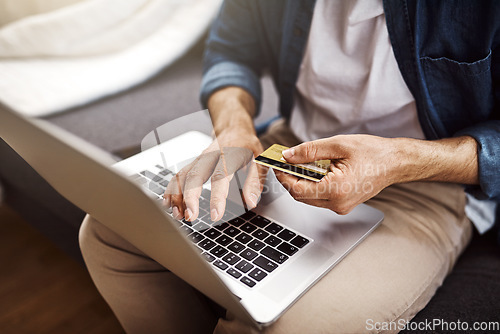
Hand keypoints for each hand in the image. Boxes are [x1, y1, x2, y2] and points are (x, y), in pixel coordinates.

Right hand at [163, 129, 267, 221]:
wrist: (235, 128)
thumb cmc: (248, 146)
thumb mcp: (260, 160)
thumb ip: (255, 181)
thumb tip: (251, 202)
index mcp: (229, 154)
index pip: (221, 176)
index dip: (217, 197)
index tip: (216, 215)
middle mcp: (211, 155)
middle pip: (195, 175)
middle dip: (190, 197)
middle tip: (190, 217)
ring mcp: (200, 158)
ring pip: (183, 175)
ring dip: (178, 195)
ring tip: (178, 215)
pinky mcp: (194, 163)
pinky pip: (179, 175)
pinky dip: (172, 190)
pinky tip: (169, 204)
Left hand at [274, 135, 396, 214]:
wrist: (395, 163)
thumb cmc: (372, 153)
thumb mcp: (338, 145)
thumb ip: (309, 151)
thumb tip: (288, 156)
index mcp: (336, 190)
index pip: (296, 189)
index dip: (283, 177)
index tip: (277, 164)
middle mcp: (337, 204)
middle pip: (300, 195)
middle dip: (290, 178)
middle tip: (285, 161)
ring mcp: (341, 207)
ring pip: (309, 198)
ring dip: (301, 182)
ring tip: (301, 163)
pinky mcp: (343, 205)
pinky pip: (320, 197)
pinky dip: (312, 184)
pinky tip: (315, 170)